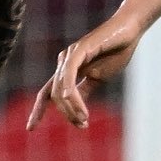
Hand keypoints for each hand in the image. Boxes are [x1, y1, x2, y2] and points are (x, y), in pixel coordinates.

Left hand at [26, 14, 141, 129]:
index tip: (30, 128)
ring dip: (71, 106)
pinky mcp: (81, 49)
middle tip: (82, 125)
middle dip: (66, 114)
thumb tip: (74, 107)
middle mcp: (64, 62)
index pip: (47, 93)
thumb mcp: (98, 78)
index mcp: (66, 70)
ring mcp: (71, 55)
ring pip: (61, 87)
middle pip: (54, 95)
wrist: (129, 31)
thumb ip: (84, 90)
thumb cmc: (115, 52)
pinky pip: (70, 71)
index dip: (37, 110)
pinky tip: (68, 98)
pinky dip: (68, 86)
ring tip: (84, 118)